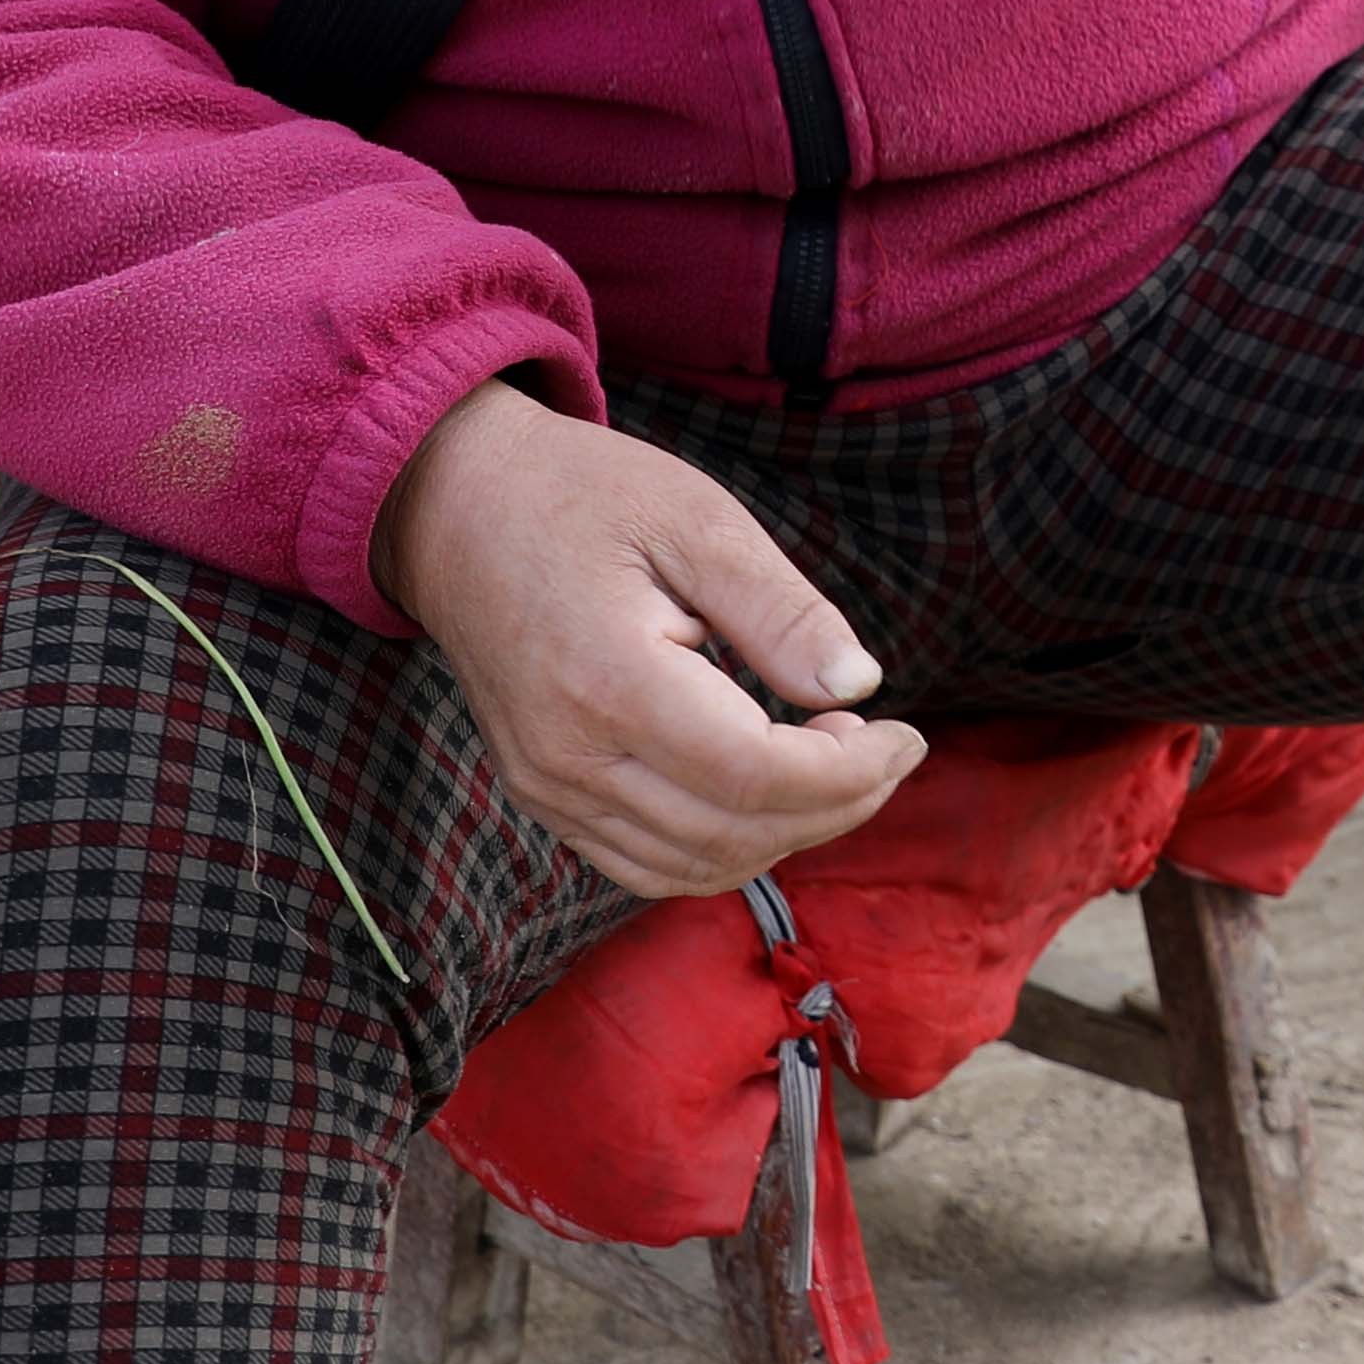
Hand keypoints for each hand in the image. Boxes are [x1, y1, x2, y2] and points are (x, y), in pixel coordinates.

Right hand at [374, 380, 923, 898]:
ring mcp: (546, 786)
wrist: (456, 506)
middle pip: (732, 835)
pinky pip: (646, 862)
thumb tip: (859, 685)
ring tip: (837, 767)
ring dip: (785, 835)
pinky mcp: (542, 794)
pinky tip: (769, 790)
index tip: (907, 735)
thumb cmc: (582, 497)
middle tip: (889, 751)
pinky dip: (724, 846)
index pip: (755, 775)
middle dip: (835, 807)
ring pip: (692, 866)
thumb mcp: (697, 520)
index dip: (850, 774)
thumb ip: (780, 609)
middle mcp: (567, 756)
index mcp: (609, 681)